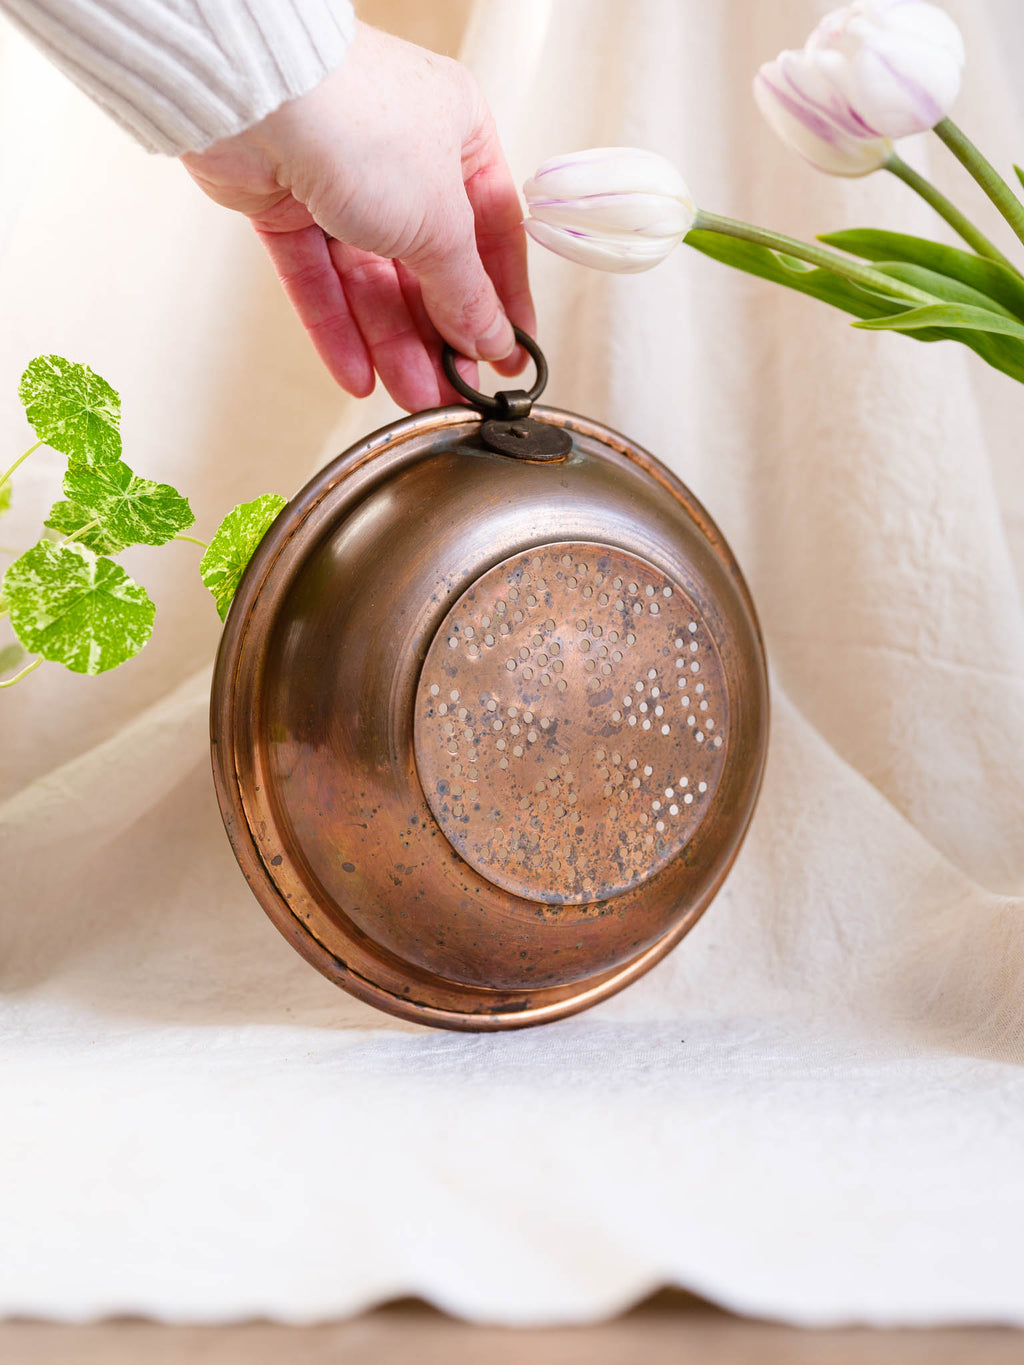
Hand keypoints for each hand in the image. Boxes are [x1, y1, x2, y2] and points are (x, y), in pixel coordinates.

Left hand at [181, 20, 535, 411]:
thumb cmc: (361, 124)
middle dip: (439, 336)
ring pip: (371, 281)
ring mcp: (339, 180)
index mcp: (458, 135)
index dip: (502, 301)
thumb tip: (490, 337)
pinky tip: (358, 375)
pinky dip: (337, 329)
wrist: (258, 96)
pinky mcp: (284, 204)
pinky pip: (318, 280)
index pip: (493, 233)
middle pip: (427, 267)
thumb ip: (466, 292)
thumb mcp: (442, 223)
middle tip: (457, 389)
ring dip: (393, 344)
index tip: (509, 355)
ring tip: (414, 396)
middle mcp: (401, 156)